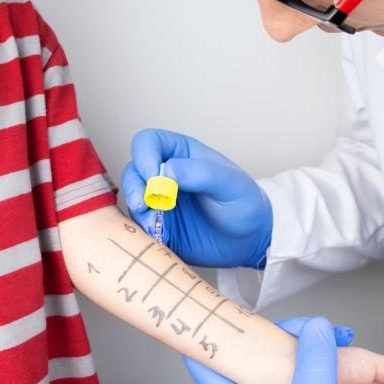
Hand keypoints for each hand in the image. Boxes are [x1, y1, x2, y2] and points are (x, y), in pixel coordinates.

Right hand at [122, 129, 271, 267]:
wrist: (250, 240)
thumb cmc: (244, 203)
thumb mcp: (231, 184)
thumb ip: (202, 174)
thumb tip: (168, 171)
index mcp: (181, 154)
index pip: (149, 142)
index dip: (144, 155)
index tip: (153, 175)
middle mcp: (165, 175)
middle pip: (134, 170)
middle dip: (134, 186)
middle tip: (144, 203)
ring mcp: (159, 201)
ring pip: (133, 198)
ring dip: (138, 209)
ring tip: (155, 221)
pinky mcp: (158, 226)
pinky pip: (140, 225)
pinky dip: (144, 229)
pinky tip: (159, 234)